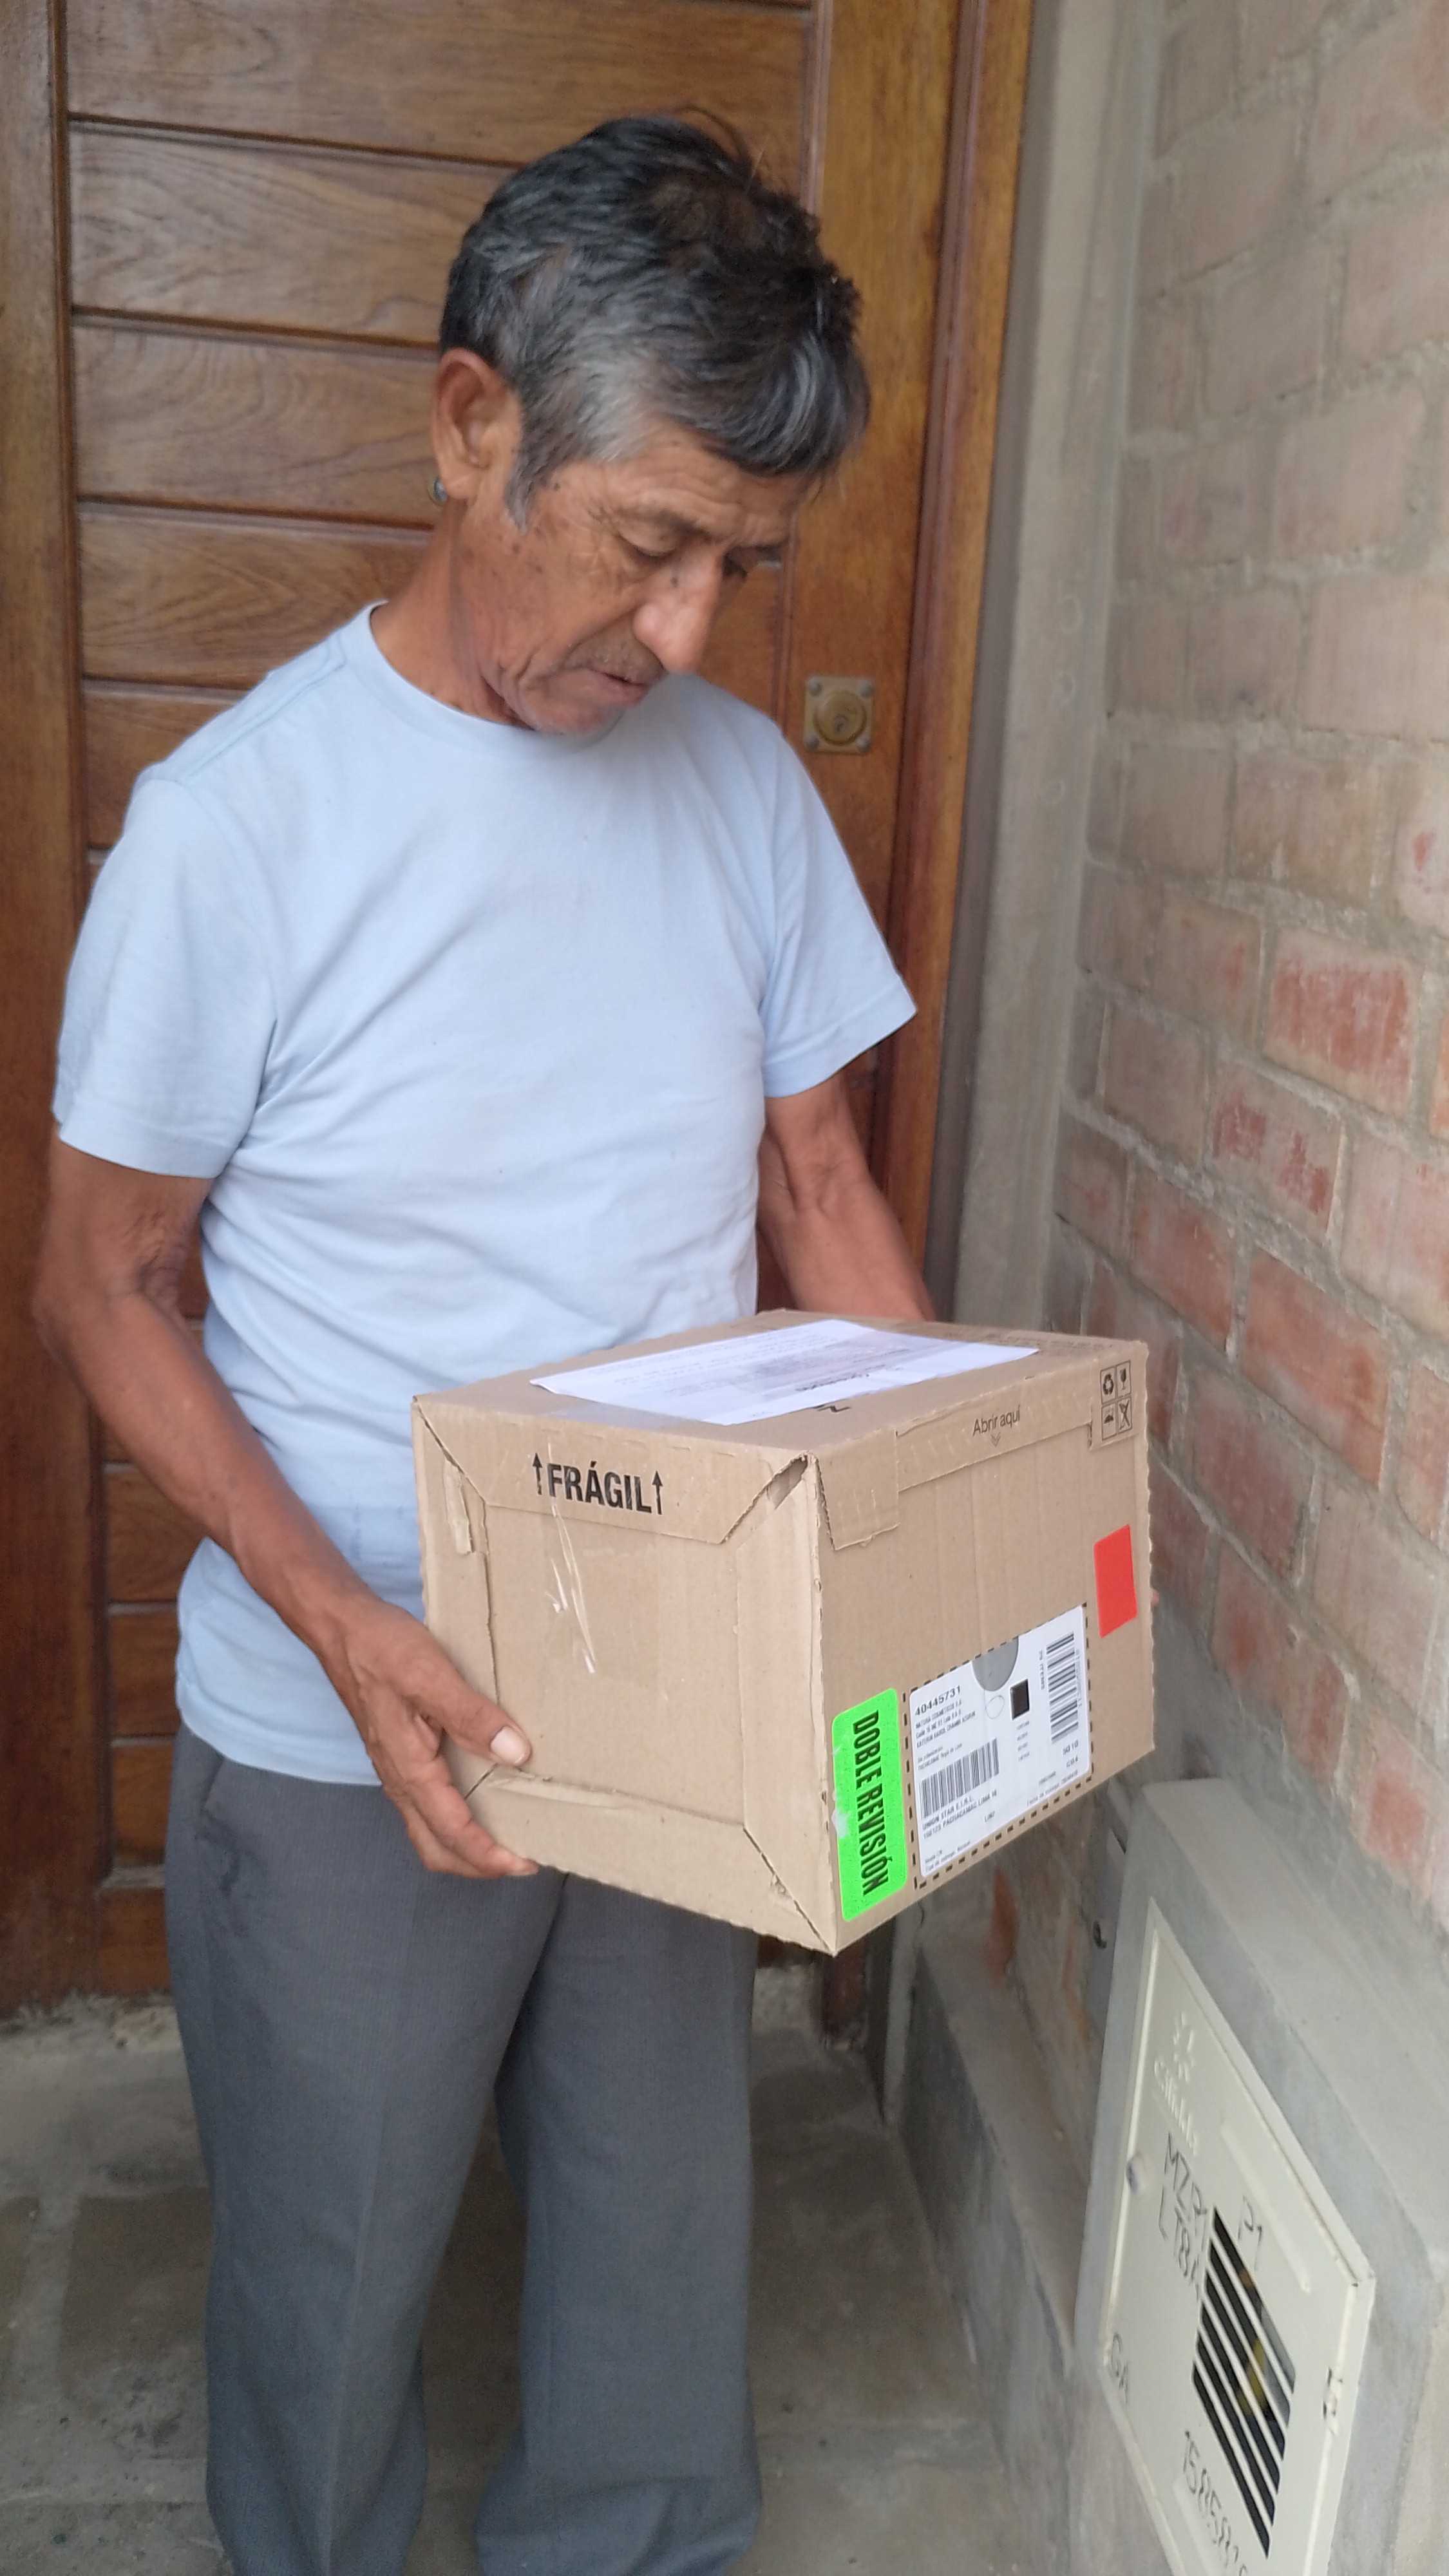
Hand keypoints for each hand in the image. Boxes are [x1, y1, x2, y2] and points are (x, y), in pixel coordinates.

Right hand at [324, 1590, 537, 1879]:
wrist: (339, 1628)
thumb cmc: (381, 1647)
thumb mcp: (430, 1674)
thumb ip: (471, 1715)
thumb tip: (516, 1753)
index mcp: (409, 1768)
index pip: (451, 1831)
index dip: (488, 1855)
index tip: (526, 1864)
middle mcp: (399, 1778)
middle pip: (435, 1847)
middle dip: (477, 1864)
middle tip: (522, 1861)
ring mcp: (396, 1768)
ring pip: (429, 1828)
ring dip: (466, 1843)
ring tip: (508, 1834)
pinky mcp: (398, 1753)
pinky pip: (427, 1803)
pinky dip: (455, 1817)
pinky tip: (481, 1794)